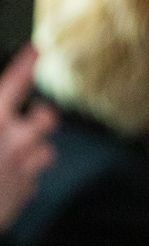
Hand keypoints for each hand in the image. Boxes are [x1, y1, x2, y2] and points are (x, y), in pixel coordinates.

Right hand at [0, 47, 56, 230]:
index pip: (16, 81)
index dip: (26, 63)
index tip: (35, 50)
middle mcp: (14, 141)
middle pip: (47, 118)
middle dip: (41, 114)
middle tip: (32, 114)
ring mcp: (22, 169)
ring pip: (47, 151)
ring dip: (35, 148)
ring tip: (16, 151)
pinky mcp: (24, 194)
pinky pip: (34, 179)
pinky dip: (23, 177)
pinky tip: (4, 179)